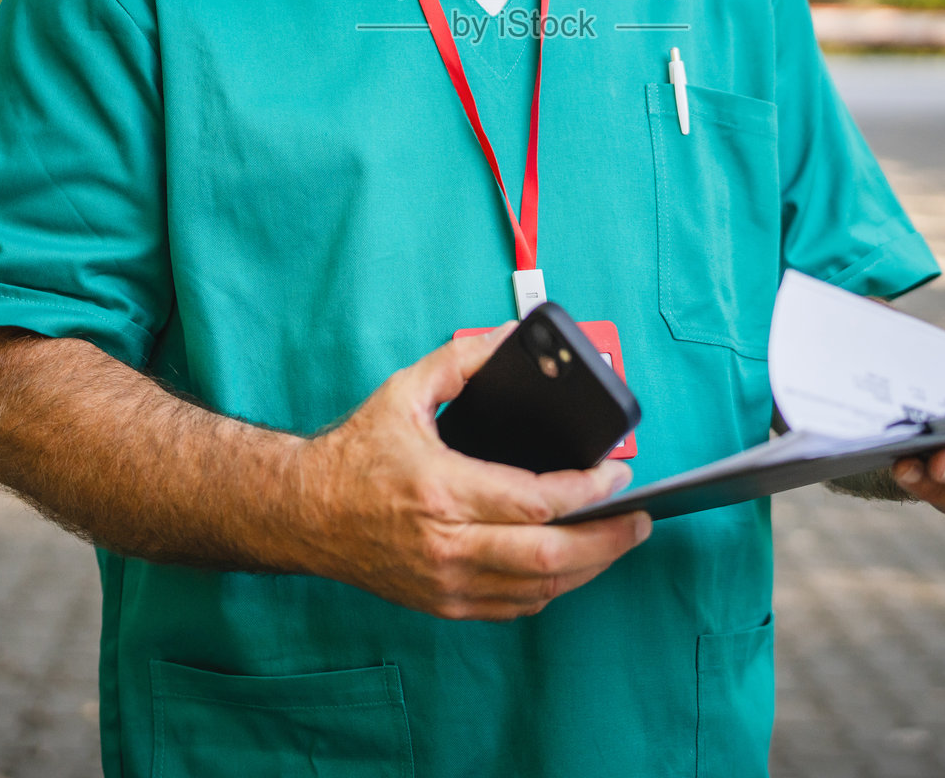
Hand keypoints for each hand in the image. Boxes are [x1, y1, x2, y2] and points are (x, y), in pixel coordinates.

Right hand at [279, 325, 650, 619]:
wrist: (305, 512)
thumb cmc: (355, 453)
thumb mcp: (406, 391)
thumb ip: (463, 360)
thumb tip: (511, 337)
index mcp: (441, 490)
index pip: (536, 502)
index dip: (588, 491)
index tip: (618, 472)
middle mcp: (446, 545)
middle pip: (550, 557)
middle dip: (607, 540)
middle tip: (639, 519)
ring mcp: (446, 582)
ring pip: (538, 589)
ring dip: (588, 567)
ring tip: (617, 539)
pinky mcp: (443, 603)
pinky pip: (514, 607)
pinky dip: (551, 587)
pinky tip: (570, 563)